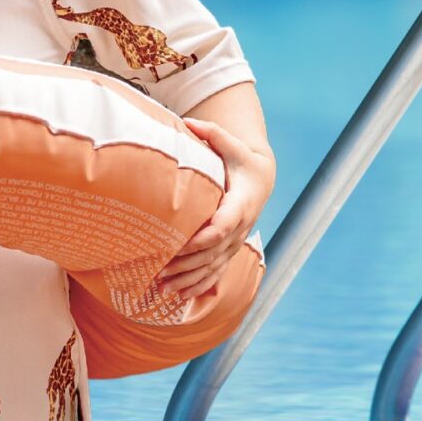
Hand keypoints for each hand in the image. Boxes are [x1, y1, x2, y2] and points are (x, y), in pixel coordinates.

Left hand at [156, 117, 272, 299]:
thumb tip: (189, 122)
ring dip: (189, 280)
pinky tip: (178, 298)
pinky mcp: (229, 250)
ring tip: (162, 289)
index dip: (205, 237)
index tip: (183, 245)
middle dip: (188, 264)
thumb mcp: (230, 144)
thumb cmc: (239, 158)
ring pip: (213, 267)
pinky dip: (198, 287)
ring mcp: (235, 242)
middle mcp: (239, 227)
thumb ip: (211, 133)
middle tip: (160, 272)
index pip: (223, 225)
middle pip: (213, 252)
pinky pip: (215, 273)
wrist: (260, 177)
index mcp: (240, 204)